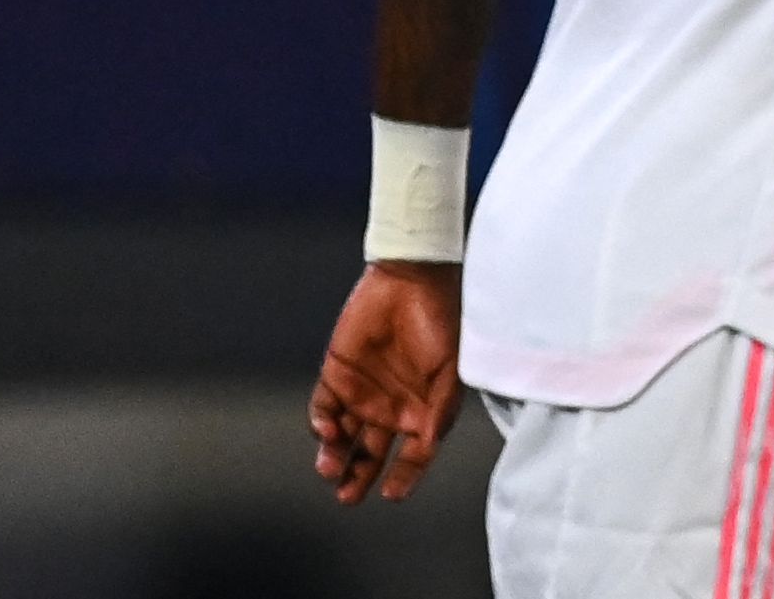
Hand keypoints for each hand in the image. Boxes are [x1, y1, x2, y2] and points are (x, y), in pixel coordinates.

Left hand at [309, 261, 463, 503]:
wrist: (411, 277)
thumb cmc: (443, 319)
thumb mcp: (451, 367)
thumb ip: (441, 408)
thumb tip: (430, 444)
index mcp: (422, 409)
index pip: (413, 455)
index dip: (404, 476)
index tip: (392, 494)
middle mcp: (391, 407)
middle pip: (371, 455)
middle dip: (358, 478)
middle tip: (347, 496)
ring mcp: (362, 393)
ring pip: (343, 439)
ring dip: (336, 457)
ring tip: (331, 468)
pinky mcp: (337, 375)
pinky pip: (323, 409)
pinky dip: (321, 424)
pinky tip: (328, 429)